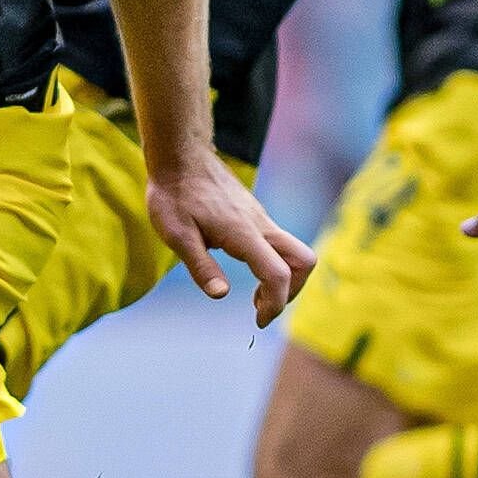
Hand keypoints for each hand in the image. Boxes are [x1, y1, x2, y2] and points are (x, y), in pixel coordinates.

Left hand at [151, 163, 314, 325]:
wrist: (181, 156)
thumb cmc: (174, 195)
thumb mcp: (176, 235)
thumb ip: (200, 266)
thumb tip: (221, 296)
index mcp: (243, 233)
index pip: (277, 274)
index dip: (275, 304)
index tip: (257, 321)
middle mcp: (260, 225)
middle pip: (303, 260)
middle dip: (292, 291)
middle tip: (262, 307)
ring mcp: (260, 218)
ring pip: (294, 251)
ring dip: (283, 279)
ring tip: (254, 295)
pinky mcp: (255, 215)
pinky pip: (279, 244)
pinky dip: (274, 264)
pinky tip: (248, 269)